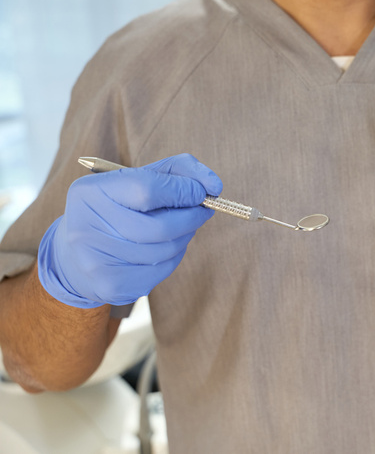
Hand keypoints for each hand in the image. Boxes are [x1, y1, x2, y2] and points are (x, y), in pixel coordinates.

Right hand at [38, 154, 222, 306]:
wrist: (78, 254)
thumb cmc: (121, 207)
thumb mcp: (142, 177)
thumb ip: (179, 170)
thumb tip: (215, 186)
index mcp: (91, 192)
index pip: (147, 189)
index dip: (183, 191)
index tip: (200, 192)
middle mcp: (86, 227)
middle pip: (160, 227)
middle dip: (192, 218)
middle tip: (202, 211)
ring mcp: (96, 261)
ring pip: (165, 250)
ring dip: (184, 236)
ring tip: (181, 227)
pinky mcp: (110, 285)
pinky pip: (161, 271)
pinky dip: (173, 257)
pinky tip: (164, 247)